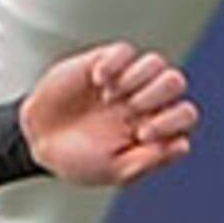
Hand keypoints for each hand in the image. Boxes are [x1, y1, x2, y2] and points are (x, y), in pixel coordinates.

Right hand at [20, 43, 197, 187]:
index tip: (141, 135)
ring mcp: (125, 81)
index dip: (172, 122)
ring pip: (156, 62)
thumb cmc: (78, 160)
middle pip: (175, 82)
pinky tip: (97, 81)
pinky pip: (125, 51)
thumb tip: (181, 144)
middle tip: (130, 110)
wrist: (38, 141)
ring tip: (111, 96)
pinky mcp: (103, 63)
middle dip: (157, 95)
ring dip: (139, 78)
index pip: (185, 114)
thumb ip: (147, 161)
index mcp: (153, 127)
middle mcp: (144, 102)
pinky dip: (114, 64)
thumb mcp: (113, 172)